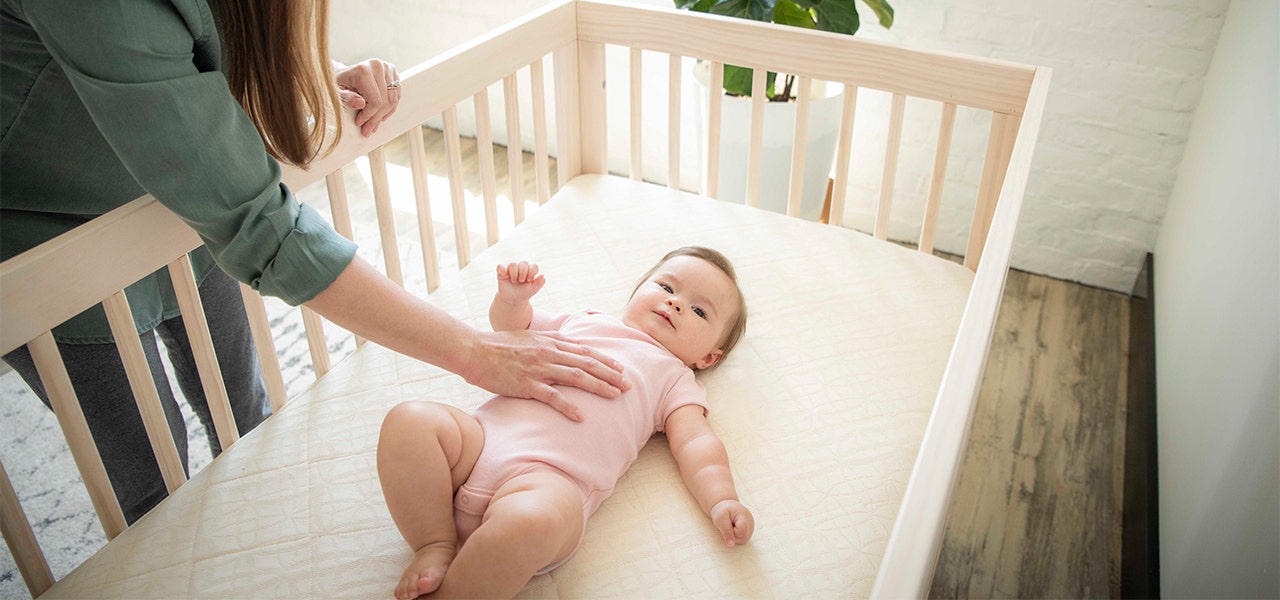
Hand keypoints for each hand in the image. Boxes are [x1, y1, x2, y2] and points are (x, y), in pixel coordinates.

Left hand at [334, 58, 400, 136]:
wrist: (342, 73)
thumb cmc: (337, 84)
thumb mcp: (335, 93)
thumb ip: (345, 98)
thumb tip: (360, 103)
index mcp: (363, 70)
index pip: (375, 101)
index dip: (369, 116)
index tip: (359, 123)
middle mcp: (378, 66)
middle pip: (385, 101)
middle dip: (376, 119)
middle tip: (368, 129)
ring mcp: (387, 68)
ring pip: (392, 100)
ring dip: (384, 115)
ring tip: (373, 123)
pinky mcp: (392, 72)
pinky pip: (396, 95)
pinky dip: (390, 107)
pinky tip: (380, 114)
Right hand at [460, 329, 630, 421]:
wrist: (474, 350)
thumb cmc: (500, 345)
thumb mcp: (529, 337)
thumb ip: (549, 341)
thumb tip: (566, 346)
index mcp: (550, 341)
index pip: (585, 350)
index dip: (605, 360)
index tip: (621, 369)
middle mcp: (549, 353)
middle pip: (587, 363)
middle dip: (610, 374)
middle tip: (628, 385)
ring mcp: (538, 368)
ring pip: (576, 377)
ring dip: (599, 386)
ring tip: (615, 396)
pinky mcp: (526, 384)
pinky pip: (552, 397)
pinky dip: (568, 406)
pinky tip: (581, 416)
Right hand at [495, 262, 544, 304]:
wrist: (512, 299)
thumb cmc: (524, 293)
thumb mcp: (533, 289)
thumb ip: (539, 283)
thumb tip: (543, 275)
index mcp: (530, 270)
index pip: (533, 266)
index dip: (532, 272)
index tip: (529, 280)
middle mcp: (521, 267)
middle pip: (524, 263)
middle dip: (523, 273)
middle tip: (521, 281)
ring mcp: (511, 268)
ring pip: (512, 264)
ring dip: (514, 274)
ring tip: (514, 281)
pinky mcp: (502, 271)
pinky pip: (500, 266)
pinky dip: (503, 271)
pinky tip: (505, 277)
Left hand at [710, 499, 753, 546]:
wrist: (725, 505)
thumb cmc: (722, 511)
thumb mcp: (720, 520)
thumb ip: (726, 532)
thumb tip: (731, 545)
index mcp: (744, 516)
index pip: (741, 532)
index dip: (732, 532)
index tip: (728, 525)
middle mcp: (750, 521)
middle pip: (744, 538)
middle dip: (734, 535)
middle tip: (729, 526)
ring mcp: (751, 525)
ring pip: (745, 539)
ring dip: (736, 536)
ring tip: (732, 526)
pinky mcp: (750, 528)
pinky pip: (744, 538)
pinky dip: (738, 536)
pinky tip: (735, 528)